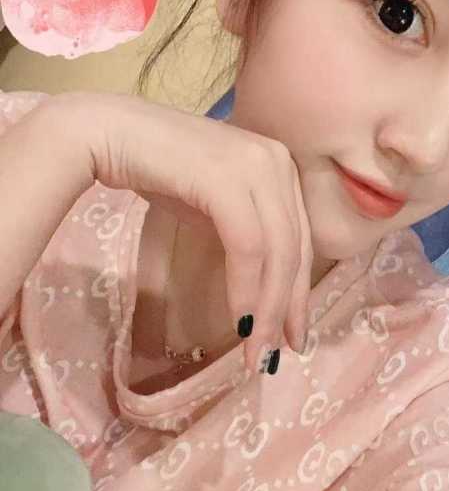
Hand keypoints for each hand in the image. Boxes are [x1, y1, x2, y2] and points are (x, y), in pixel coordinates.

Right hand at [50, 91, 313, 374]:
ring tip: (256, 352)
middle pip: (295, 249)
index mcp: (280, 166)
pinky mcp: (227, 177)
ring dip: (267, 309)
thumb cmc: (156, 169)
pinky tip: (238, 320)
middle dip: (287, 309)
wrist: (107, 134)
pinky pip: (248, 246)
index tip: (290, 335)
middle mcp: (277, 160)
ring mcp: (256, 165)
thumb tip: (265, 289)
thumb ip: (246, 232)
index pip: (300, 239)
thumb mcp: (214, 203)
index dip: (298, 293)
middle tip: (276, 356)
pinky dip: (245, 288)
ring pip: (277, 252)